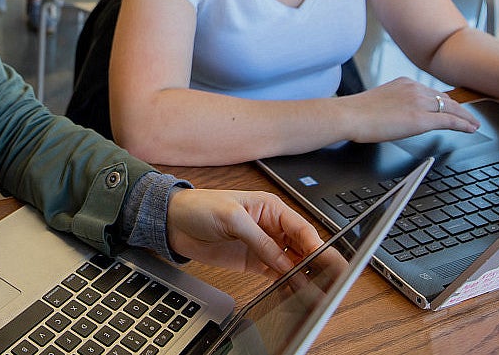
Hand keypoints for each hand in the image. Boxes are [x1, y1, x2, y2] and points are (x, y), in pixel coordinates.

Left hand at [166, 188, 324, 276]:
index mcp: (271, 209)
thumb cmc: (200, 207)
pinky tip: (294, 290)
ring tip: (313, 289)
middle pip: (301, 247)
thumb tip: (282, 261)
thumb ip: (259, 240)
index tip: (322, 260)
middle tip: (325, 278)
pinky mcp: (253, 262)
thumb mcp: (232, 219)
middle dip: (313, 262)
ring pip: (291, 263)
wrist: (174, 222)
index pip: (301, 228)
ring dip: (301, 275)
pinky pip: (276, 273)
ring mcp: (263, 246)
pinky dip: (285, 282)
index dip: (314, 244)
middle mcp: (271, 227)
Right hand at [337, 77, 480, 141]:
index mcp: (404, 83)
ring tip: (473, 124)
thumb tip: (398, 115)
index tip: (451, 107)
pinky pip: (449, 120)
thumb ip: (394, 104)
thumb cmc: (356, 113)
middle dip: (459, 108)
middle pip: (445, 99)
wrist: (349, 115)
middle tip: (469, 117)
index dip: (445, 101)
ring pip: (451, 108)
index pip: (431, 93)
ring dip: (465, 117)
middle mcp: (415, 89)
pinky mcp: (421, 118)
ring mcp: (419, 102)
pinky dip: (463, 124)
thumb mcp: (379, 101)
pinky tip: (470, 129)